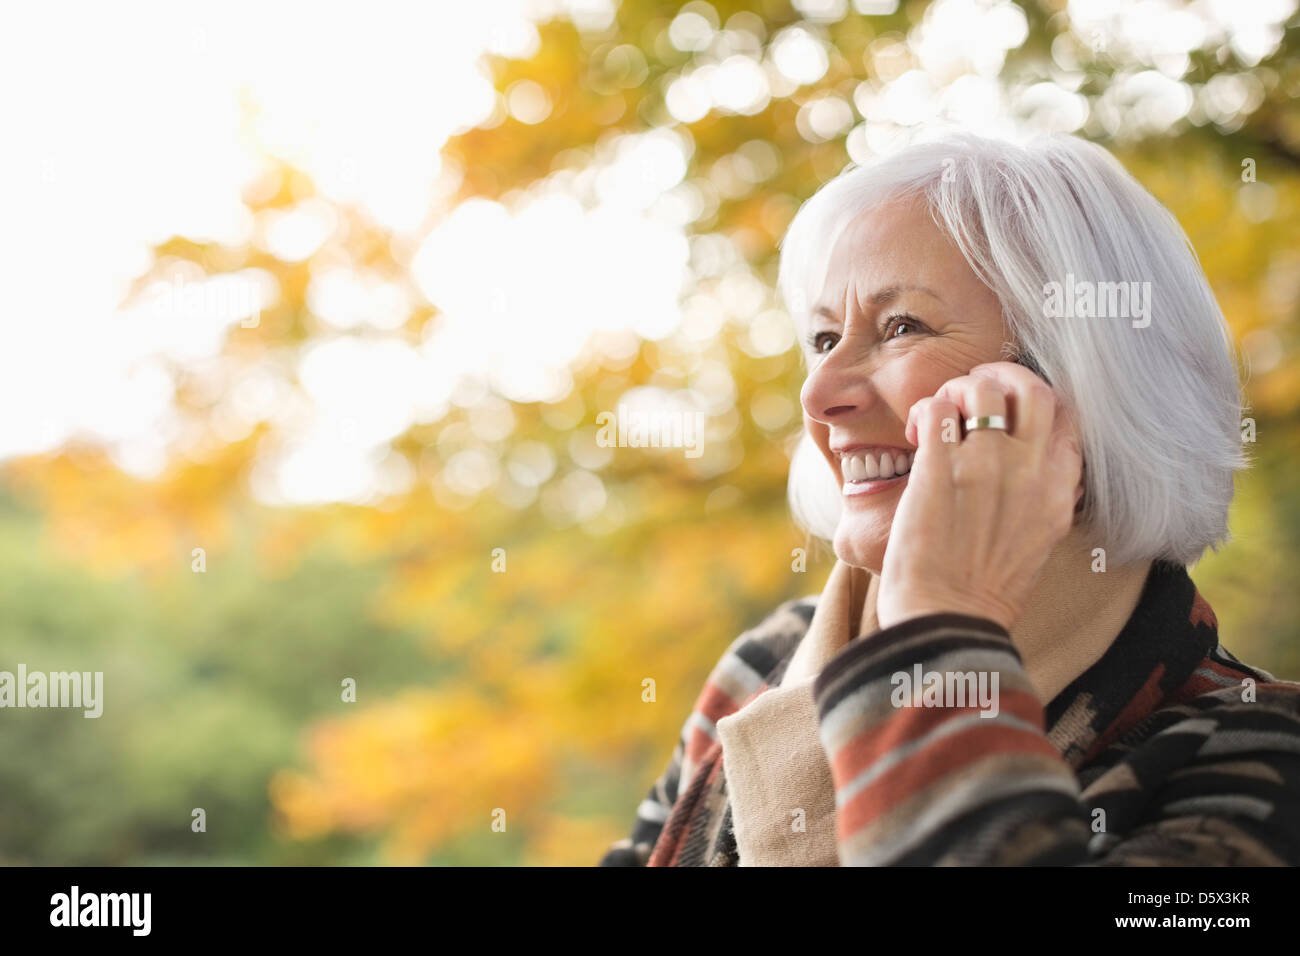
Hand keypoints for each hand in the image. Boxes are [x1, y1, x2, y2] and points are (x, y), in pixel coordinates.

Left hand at [875, 361, 1083, 632]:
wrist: (949, 622)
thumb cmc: (982, 593)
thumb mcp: (1036, 543)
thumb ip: (1040, 500)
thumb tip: (1026, 469)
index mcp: (1059, 492)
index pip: (1068, 417)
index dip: (1036, 399)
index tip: (1008, 408)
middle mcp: (1029, 473)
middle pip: (1033, 388)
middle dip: (1000, 377)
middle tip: (971, 394)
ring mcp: (986, 468)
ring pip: (981, 389)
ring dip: (955, 391)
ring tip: (938, 418)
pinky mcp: (940, 472)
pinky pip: (936, 410)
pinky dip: (924, 412)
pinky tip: (915, 436)